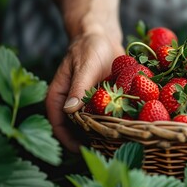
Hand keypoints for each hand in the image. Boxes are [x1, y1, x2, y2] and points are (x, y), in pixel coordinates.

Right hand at [45, 32, 123, 152]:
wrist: (104, 37)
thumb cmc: (89, 48)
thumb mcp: (84, 66)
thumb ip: (78, 87)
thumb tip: (69, 111)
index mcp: (59, 97)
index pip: (58, 123)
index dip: (67, 139)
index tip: (81, 149)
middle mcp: (73, 103)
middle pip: (77, 128)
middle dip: (89, 139)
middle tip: (104, 149)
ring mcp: (89, 103)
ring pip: (94, 123)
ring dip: (104, 132)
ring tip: (118, 141)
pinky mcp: (104, 100)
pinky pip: (108, 114)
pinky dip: (116, 120)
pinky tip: (128, 125)